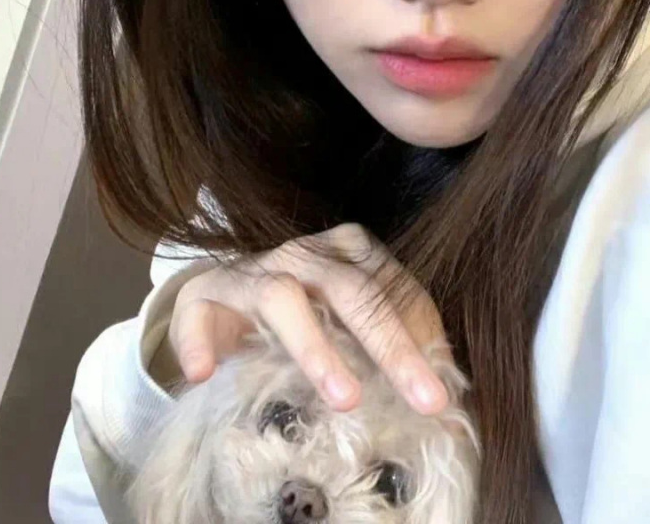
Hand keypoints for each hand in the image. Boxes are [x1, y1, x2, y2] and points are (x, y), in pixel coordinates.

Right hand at [164, 223, 449, 414]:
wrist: (228, 302)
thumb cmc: (305, 313)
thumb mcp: (354, 322)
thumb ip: (399, 340)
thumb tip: (448, 385)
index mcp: (348, 251)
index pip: (391, 289)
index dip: (418, 341)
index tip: (439, 396)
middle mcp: (303, 253)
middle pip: (351, 291)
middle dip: (389, 347)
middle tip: (420, 398)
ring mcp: (254, 270)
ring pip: (285, 297)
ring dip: (316, 348)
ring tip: (344, 398)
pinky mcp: (205, 293)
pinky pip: (201, 312)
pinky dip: (201, 341)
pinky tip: (207, 373)